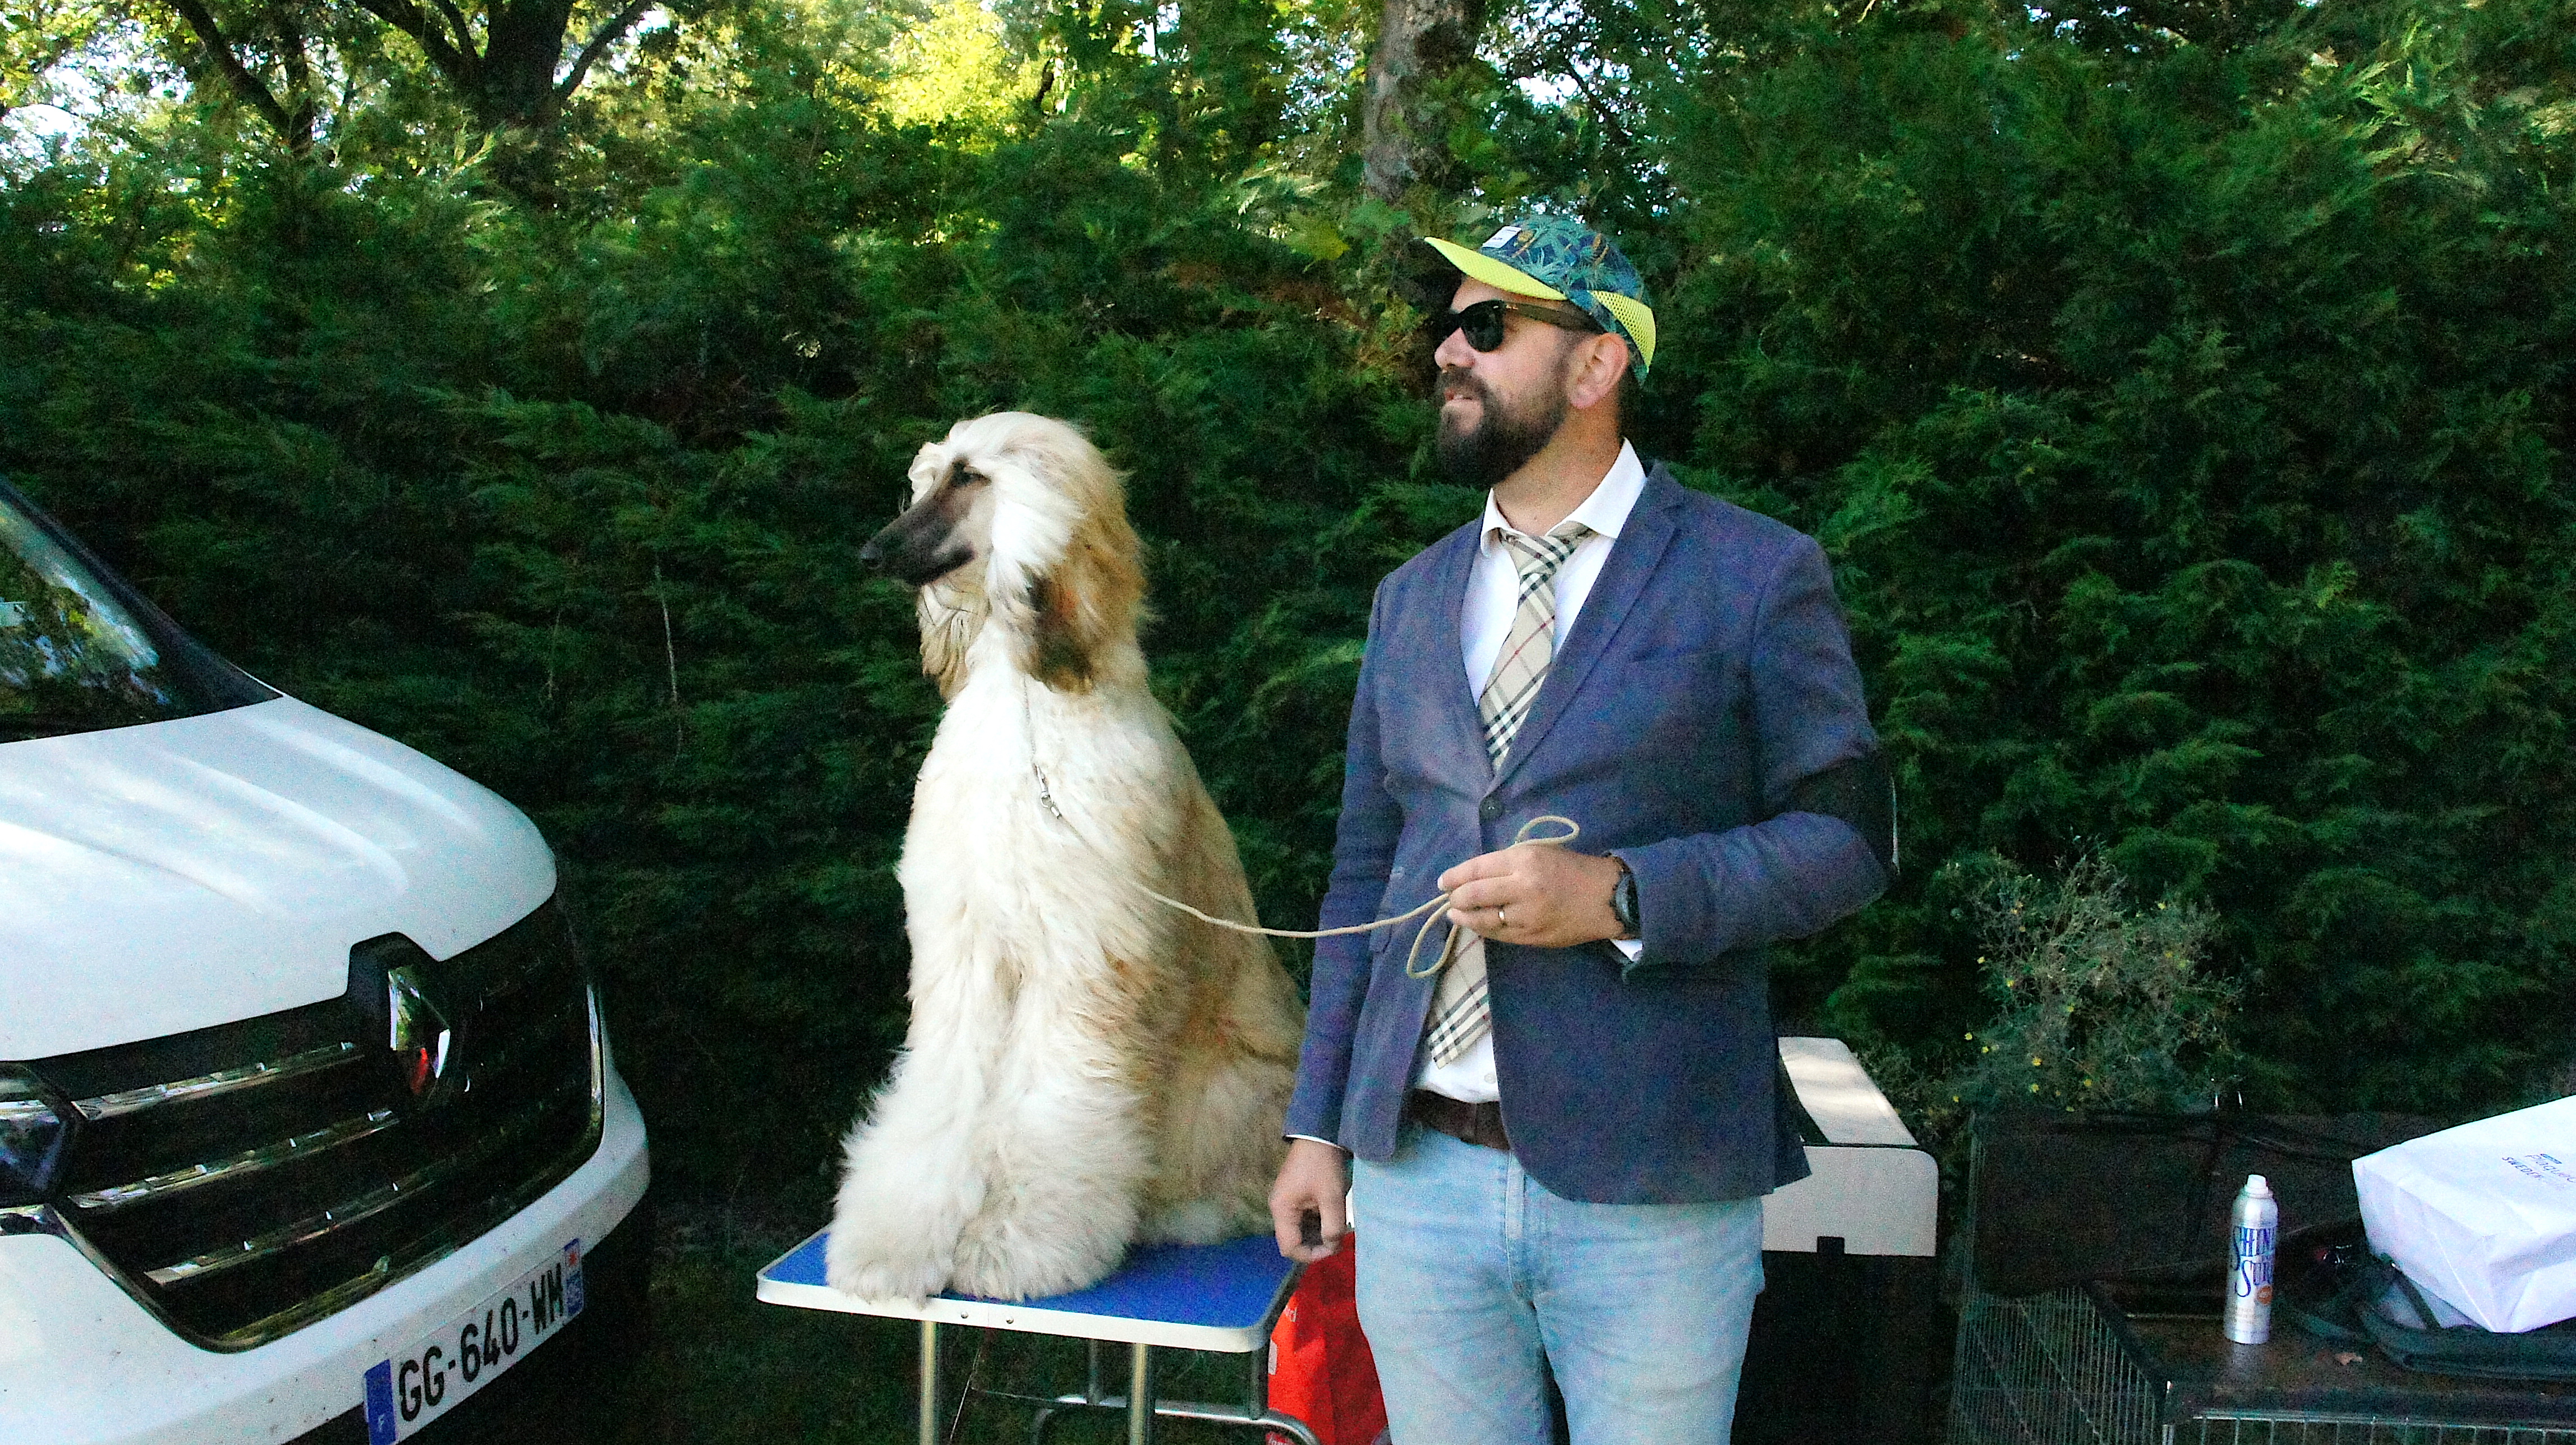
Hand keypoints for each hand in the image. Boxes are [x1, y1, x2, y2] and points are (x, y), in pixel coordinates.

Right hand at [1268, 1138, 1351, 1261]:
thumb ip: (1332, 1227)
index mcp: (1282, 1210)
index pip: (1290, 1247)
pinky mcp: (1294, 1196)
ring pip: (1299, 1230)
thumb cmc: (1323, 1166)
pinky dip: (1317, 1222)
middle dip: (1316, 1244)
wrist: (1319, 1134)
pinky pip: (1303, 1218)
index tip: (1334, 1249)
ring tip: (1338, 1228)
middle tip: (1339, 1240)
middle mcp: (1279, 1208)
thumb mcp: (1332, 1198)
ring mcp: (1286, 1202)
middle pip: (1293, 1240)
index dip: (1311, 1255)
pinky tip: (1333, 1218)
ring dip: (1318, 1233)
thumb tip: (1333, 1246)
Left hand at [1439, 844, 1624, 949]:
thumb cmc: (1571, 869)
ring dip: (1463, 917)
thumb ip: (1508, 862)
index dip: (1454, 876)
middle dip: (1455, 898)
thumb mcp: (1539, 852)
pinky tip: (1476, 925)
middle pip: (1474, 895)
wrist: (1606, 897)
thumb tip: (1473, 875)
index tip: (1443, 881)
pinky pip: (1499, 935)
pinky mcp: (1532, 937)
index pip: (1477, 869)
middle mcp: (1523, 887)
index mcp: (1524, 860)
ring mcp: (1527, 916)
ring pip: (1483, 919)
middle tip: (1450, 898)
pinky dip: (1483, 929)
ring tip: (1455, 915)